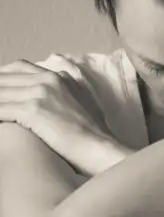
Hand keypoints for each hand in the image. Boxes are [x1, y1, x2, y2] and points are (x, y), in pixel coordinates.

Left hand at [0, 59, 116, 174]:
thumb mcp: (85, 106)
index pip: (19, 67)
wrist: (100, 149)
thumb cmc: (94, 136)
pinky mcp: (33, 109)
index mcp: (60, 77)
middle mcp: (49, 80)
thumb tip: (57, 95)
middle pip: (4, 77)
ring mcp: (41, 93)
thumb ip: (69, 93)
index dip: (2, 76)